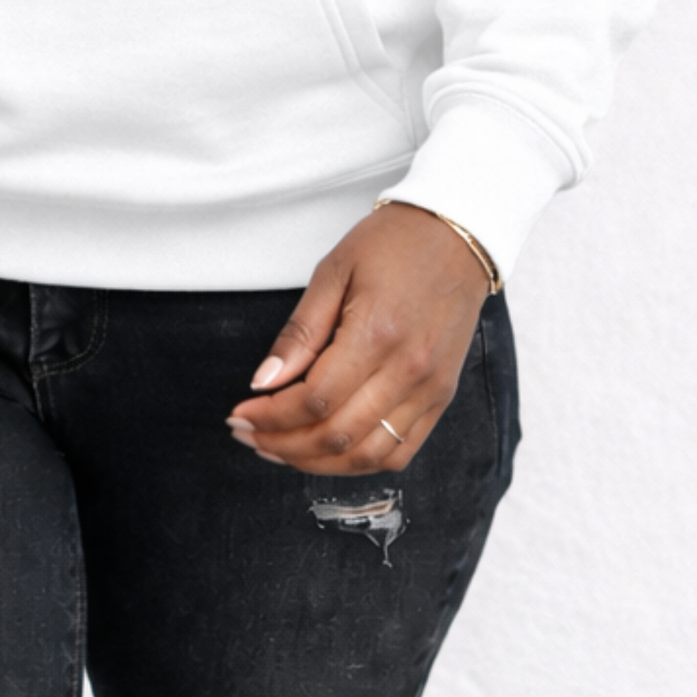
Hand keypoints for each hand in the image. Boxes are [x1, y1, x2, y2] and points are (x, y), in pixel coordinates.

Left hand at [226, 203, 489, 474]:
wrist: (456, 234)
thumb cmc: (392, 244)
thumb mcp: (333, 272)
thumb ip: (299, 333)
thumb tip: (263, 382)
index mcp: (377, 334)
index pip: (314, 400)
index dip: (271, 416)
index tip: (241, 415)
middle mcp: (408, 370)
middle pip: (337, 436)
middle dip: (283, 444)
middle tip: (249, 436)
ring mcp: (430, 389)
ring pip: (367, 456)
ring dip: (315, 462)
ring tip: (279, 449)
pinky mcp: (442, 397)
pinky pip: (400, 452)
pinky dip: (358, 462)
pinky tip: (327, 451)